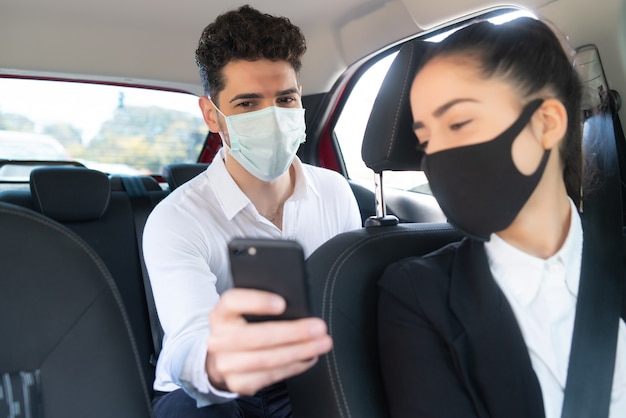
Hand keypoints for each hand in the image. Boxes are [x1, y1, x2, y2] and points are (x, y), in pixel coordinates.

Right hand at [205, 288, 332, 394]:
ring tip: (321, 344)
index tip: (282, 304)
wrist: (222, 358)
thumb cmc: (242, 328)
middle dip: (293, 332)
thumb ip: (263, 306)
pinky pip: (272, 376)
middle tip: (318, 328)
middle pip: (257, 335)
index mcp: (221, 314)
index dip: (257, 302)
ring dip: (300, 352)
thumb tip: (298, 306)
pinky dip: (295, 366)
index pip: (233, 302)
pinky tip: (309, 358)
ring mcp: (226, 364)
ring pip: (267, 359)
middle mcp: (218, 339)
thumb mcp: (244, 312)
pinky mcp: (238, 383)